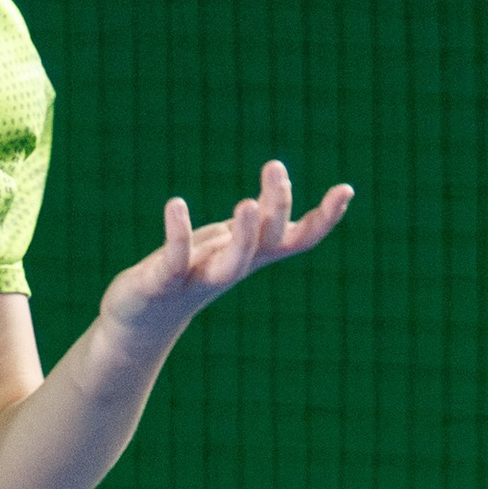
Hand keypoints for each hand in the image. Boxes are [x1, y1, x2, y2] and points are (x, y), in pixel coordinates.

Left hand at [99, 159, 352, 347]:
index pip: (297, 240)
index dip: (324, 219)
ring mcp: (198, 279)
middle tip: (276, 169)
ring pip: (232, 264)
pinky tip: (176, 204)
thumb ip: (252, 224)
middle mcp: (231, 269)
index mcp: (251, 256)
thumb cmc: (190, 272)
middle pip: (267, 244)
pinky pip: (175, 259)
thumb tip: (278, 194)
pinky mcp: (162, 283)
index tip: (345, 190)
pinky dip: (177, 233)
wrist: (142, 320)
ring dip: (244, 237)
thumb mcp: (224, 243)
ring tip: (247, 204)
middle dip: (277, 209)